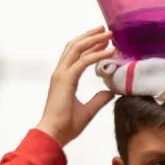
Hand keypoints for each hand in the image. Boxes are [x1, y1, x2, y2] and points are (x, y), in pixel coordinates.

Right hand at [37, 28, 114, 146]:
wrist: (54, 134)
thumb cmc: (66, 125)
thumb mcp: (88, 110)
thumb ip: (98, 100)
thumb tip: (110, 92)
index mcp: (63, 78)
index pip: (76, 55)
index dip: (89, 45)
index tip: (103, 40)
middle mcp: (61, 73)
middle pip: (75, 46)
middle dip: (91, 36)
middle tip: (105, 29)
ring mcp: (61, 75)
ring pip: (77, 48)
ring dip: (94, 39)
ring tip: (108, 34)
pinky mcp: (66, 80)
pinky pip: (84, 61)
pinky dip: (97, 54)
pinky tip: (110, 52)